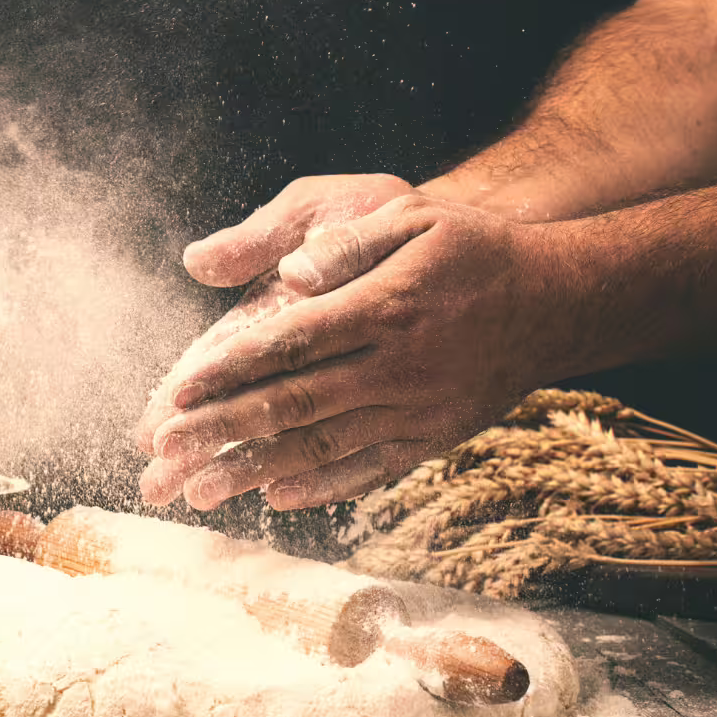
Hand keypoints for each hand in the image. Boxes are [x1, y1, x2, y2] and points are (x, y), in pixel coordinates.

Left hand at [141, 193, 577, 509]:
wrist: (553, 303)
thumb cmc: (474, 250)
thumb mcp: (417, 218)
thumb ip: (349, 245)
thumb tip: (288, 275)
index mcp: (383, 307)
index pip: (288, 343)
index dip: (228, 371)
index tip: (177, 394)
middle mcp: (396, 367)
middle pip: (291, 404)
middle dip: (219, 431)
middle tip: (163, 455)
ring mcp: (415, 410)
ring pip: (321, 446)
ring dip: (254, 471)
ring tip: (199, 492)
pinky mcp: (431, 438)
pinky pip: (368, 470)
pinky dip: (320, 487)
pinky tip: (276, 498)